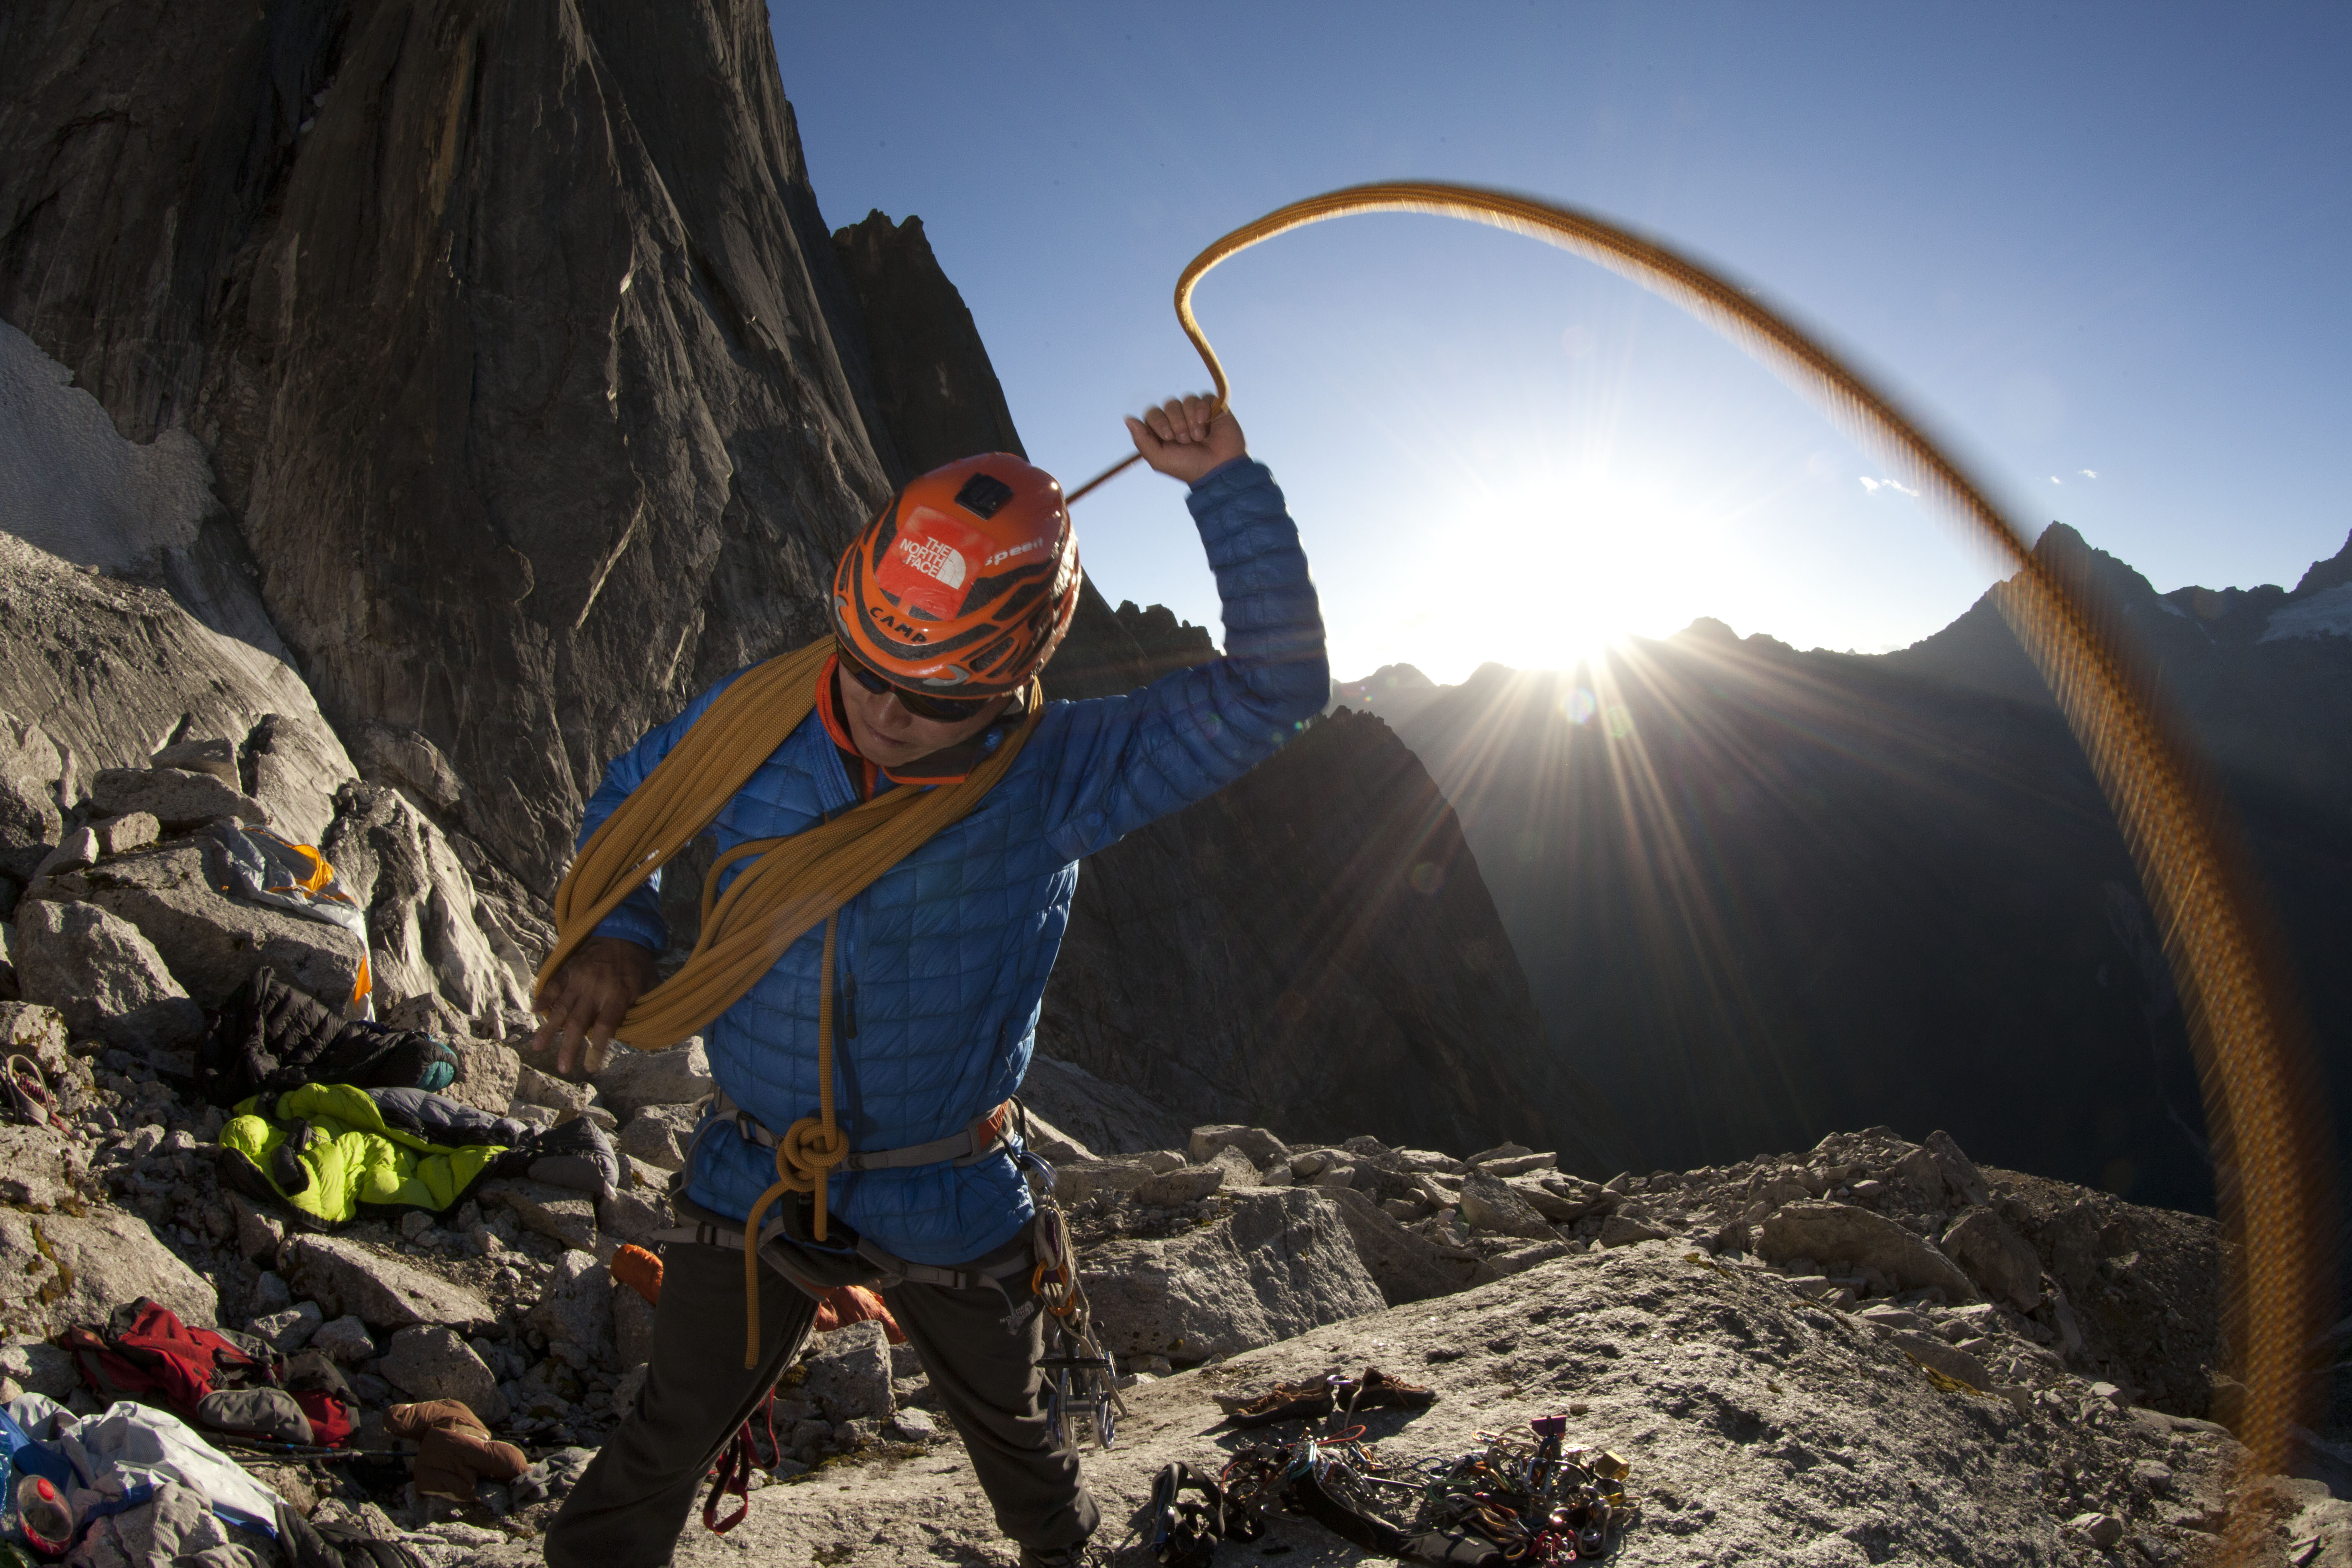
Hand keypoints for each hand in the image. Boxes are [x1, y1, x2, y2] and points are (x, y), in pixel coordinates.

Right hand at [529, 936, 658, 1078]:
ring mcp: (579, 979)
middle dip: (569, 1048)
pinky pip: (554, 984)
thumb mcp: (649, 985)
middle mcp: (595, 990)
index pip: (605, 1027)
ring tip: (537, 1047)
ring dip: (548, 1029)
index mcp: (618, 996)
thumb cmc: (638, 964)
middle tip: (562, 1069)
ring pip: (561, 1007)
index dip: (597, 1049)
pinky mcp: (569, 968)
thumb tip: (645, 1033)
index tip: (589, 1068)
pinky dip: (543, 996)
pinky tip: (534, 1010)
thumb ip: (644, 1008)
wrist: (624, 931)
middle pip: (578, 1023)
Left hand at [1124, 394, 1245, 484]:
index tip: (1168, 437)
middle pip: (1168, 404)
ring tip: (1199, 437)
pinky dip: (1202, 410)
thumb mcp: (1159, 459)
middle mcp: (1179, 419)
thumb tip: (1128, 418)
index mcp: (1164, 430)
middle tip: (1186, 440)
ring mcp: (1196, 413)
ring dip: (1190, 419)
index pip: (1152, 412)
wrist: (1218, 469)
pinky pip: (1202, 398)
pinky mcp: (1212, 409)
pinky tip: (1207, 424)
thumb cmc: (1188, 467)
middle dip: (1176, 422)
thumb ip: (1142, 440)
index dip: (1159, 421)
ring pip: (1185, 400)